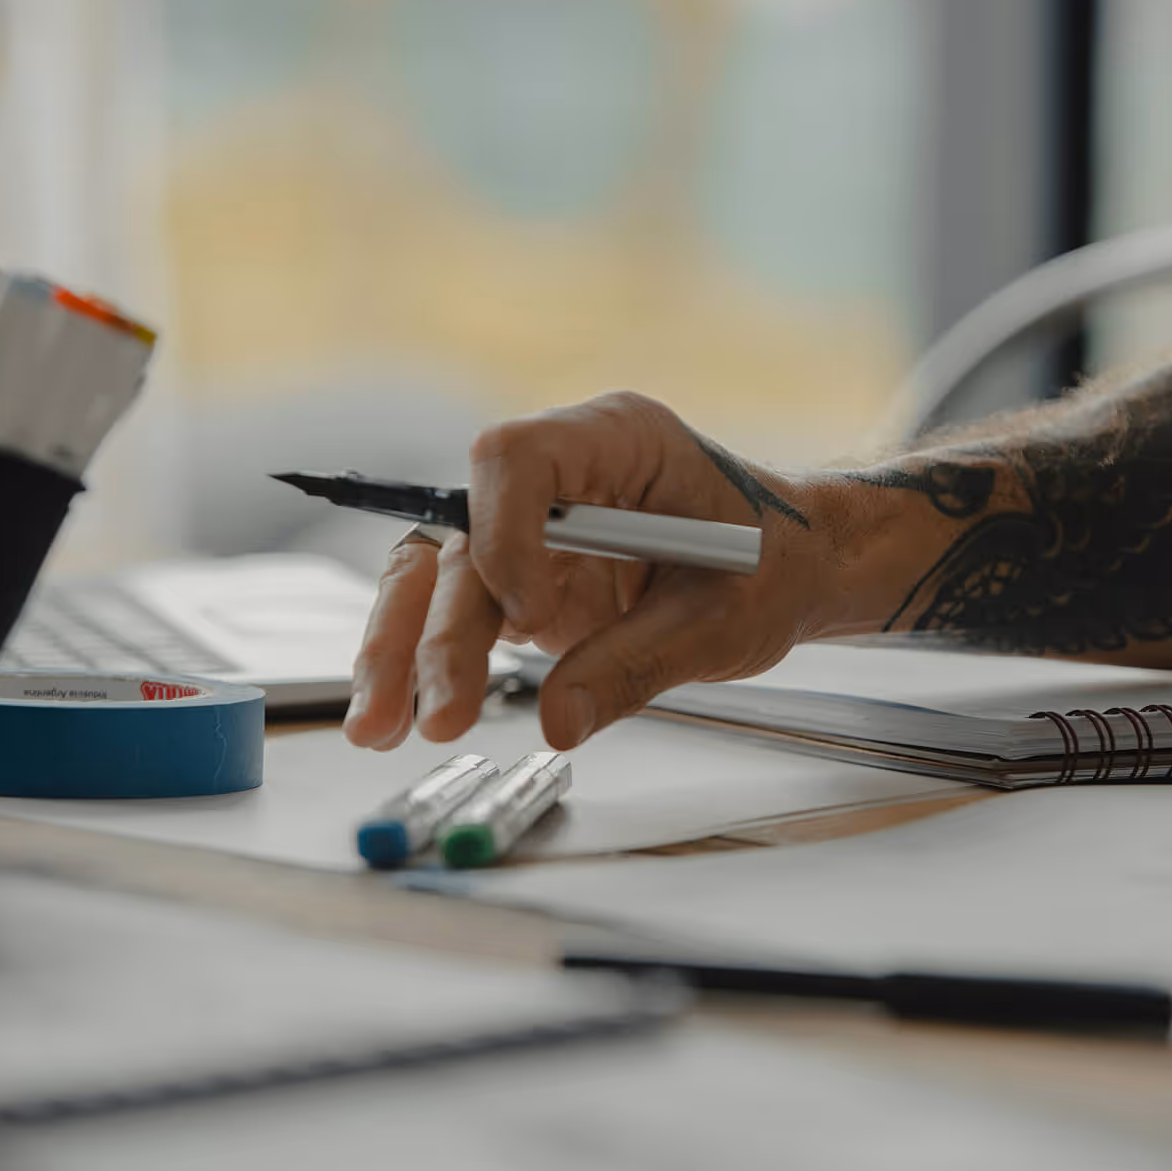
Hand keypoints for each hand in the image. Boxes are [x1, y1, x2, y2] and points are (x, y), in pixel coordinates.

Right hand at [343, 391, 843, 751]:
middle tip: (433, 713)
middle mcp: (559, 477)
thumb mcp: (723, 620)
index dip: (505, 535)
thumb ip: (635, 664)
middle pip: (459, 532)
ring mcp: (533, 528)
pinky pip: (459, 613)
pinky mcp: (524, 578)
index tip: (532, 616)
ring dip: (403, 651)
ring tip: (378, 730)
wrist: (792, 568)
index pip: (515, 458)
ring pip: (439, 576)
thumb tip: (555, 722)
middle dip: (431, 626)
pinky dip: (428, 665)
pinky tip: (400, 717)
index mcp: (615, 440)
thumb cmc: (773, 563)